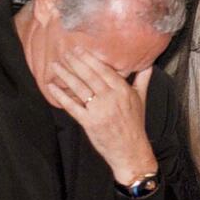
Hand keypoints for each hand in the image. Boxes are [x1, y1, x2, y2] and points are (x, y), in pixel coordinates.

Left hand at [48, 46, 156, 184]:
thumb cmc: (135, 124)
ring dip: (65, 75)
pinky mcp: (90, 123)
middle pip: (89, 75)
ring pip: (79, 88)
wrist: (131, 150)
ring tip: (55, 65)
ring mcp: (99, 110)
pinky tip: (52, 87)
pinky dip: (60, 95)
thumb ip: (142, 79)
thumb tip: (148, 64)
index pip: (104, 70)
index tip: (79, 49)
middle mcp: (111, 98)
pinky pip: (72, 106)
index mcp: (123, 90)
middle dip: (75, 62)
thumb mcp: (141, 99)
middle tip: (64, 52)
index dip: (89, 58)